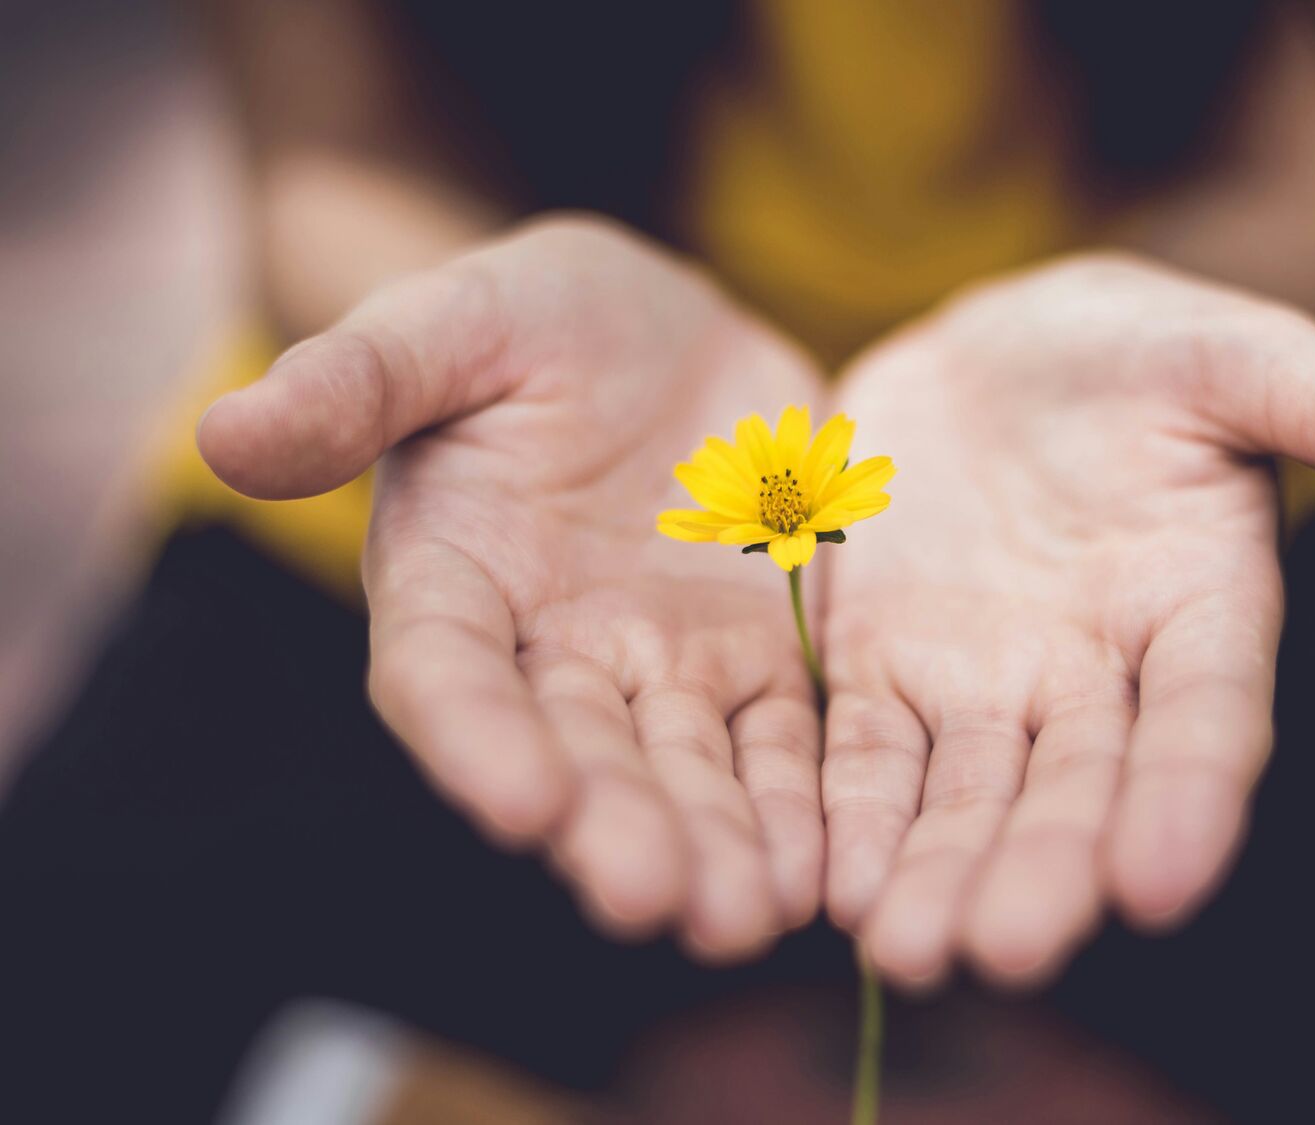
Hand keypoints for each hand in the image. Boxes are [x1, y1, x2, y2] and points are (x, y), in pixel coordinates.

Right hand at [199, 217, 828, 959]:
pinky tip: (825, 868)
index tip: (521, 804)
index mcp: (454, 579)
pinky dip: (801, 804)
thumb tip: (224, 431)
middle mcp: (552, 650)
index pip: (447, 675)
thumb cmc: (532, 318)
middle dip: (614, 827)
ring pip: (686, 769)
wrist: (663, 330)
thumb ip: (357, 380)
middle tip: (656, 900)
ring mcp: (662, 664)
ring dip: (715, 845)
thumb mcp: (452, 321)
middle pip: (577, 754)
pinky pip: (782, 741)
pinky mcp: (759, 658)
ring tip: (749, 916)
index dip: (477, 740)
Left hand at [821, 254, 1314, 987]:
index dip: (1190, 796)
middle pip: (1076, 787)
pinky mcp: (883, 670)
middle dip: (1043, 868)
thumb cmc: (1135, 352)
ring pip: (966, 794)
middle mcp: (1097, 675)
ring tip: (905, 949)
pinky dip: (848, 815)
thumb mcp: (1239, 357)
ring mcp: (986, 683)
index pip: (1207, 718)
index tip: (1162, 881)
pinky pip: (863, 753)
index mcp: (1201, 608)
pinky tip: (824, 882)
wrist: (991, 352)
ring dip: (937, 872)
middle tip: (1005, 949)